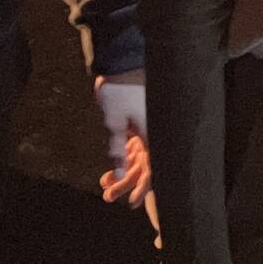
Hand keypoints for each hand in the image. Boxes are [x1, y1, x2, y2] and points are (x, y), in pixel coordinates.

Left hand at [94, 72, 151, 207]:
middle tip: (109, 197)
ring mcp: (150, 126)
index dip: (143, 188)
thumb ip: (117, 150)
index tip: (132, 203)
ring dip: (124, 171)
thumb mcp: (114, 122)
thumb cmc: (119, 90)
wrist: (121, 60)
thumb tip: (118, 173)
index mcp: (155, 134)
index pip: (155, 169)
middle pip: (147, 166)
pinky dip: (125, 156)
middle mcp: (157, 132)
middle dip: (128, 183)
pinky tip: (111, 168)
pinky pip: (137, 145)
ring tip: (105, 183)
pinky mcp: (142, 120)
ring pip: (140, 157)